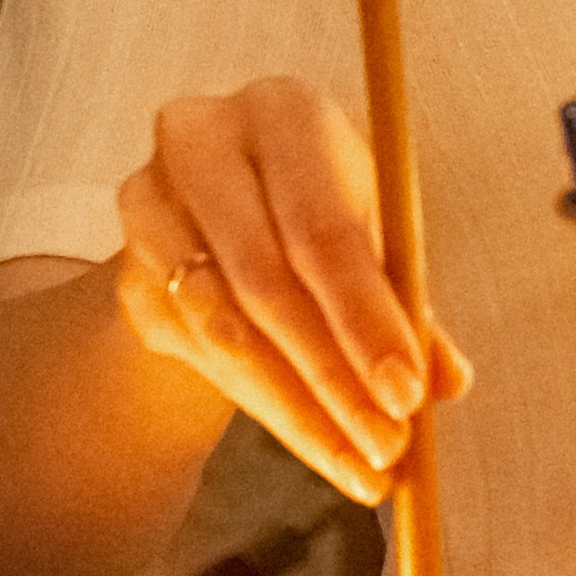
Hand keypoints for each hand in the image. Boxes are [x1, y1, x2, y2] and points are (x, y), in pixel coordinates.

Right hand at [113, 75, 471, 502]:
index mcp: (282, 113)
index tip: (409, 395)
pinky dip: (259, 404)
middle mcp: (201, 144)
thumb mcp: (374, 232)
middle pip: (266, 281)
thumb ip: (408, 299)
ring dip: (297, 408)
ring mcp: (149, 208)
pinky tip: (311, 439)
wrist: (225, 209)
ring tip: (359, 462)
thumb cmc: (321, 207)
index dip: (366, 318)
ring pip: (224, 330)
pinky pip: (195, 357)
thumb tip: (449, 380)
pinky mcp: (127, 274)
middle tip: (387, 448)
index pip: (322, 227)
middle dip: (333, 379)